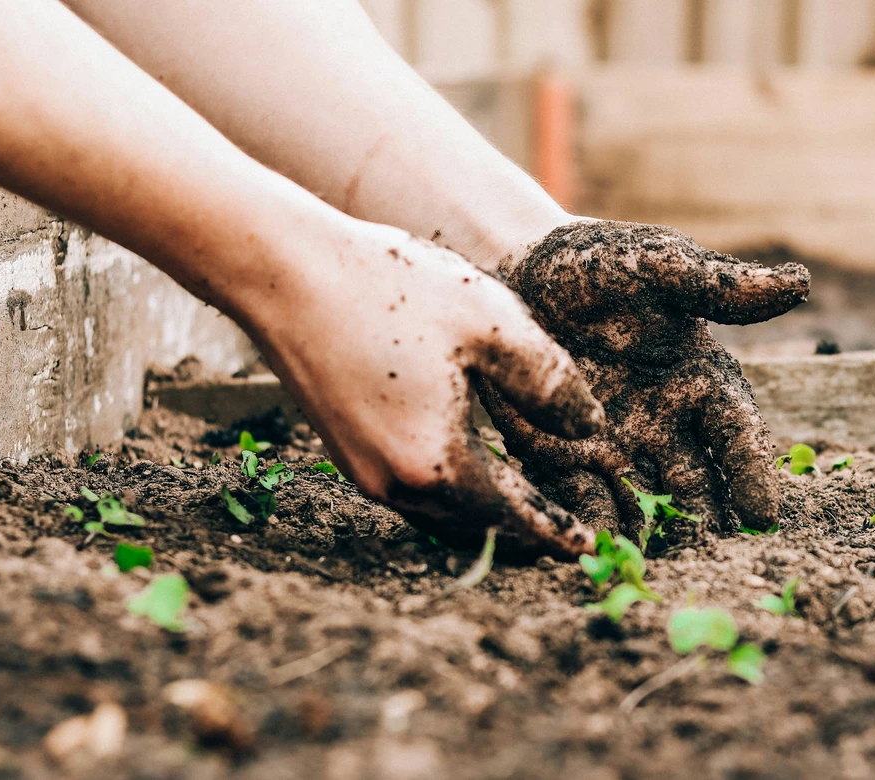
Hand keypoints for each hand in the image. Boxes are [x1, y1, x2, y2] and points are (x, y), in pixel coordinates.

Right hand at [243, 220, 604, 556]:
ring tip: (528, 507)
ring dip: (486, 516)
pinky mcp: (344, 449)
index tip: (588, 548)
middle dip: (523, 533)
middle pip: (475, 527)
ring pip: (440, 514)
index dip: (555, 531)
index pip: (513, 516)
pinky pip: (412, 491)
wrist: (284, 271)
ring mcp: (362, 470)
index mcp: (436, 463)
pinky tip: (472, 468)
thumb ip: (550, 382)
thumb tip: (590, 428)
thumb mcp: (492, 323)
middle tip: (566, 534)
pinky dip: (452, 492)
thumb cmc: (390, 288)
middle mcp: (394, 483)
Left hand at [479, 221, 808, 544]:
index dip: (751, 472)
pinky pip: (582, 499)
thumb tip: (799, 283)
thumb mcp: (658, 264)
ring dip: (652, 536)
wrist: (518, 269)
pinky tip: (594, 551)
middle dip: (706, 523)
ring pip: (644, 502)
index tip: (763, 514)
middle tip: (713, 561)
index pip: (736, 433)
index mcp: (701, 380)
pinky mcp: (564, 458)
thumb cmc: (598, 263)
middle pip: (697, 484)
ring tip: (655, 569)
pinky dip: (591, 525)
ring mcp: (617, 446)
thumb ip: (718, 285)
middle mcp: (667, 423)